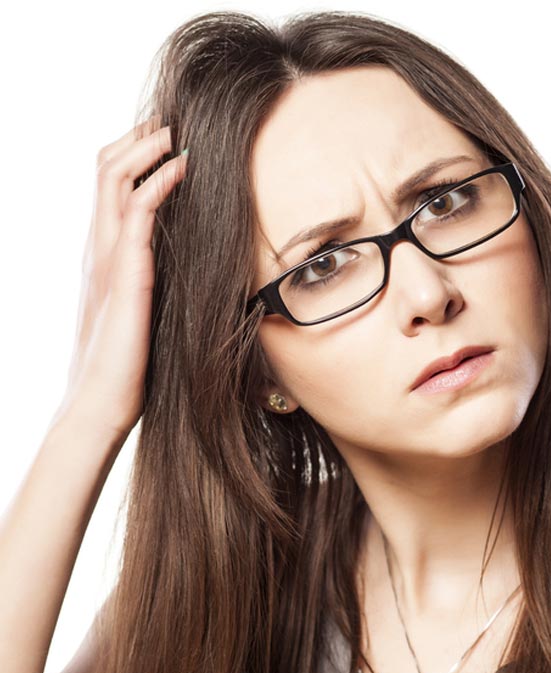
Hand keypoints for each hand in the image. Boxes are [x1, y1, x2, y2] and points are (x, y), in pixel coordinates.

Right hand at [55, 115, 186, 441]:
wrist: (100, 404)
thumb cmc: (124, 368)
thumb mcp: (140, 315)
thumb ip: (148, 286)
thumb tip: (177, 274)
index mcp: (102, 258)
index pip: (110, 190)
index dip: (133, 159)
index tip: (165, 141)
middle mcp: (98, 250)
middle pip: (106, 172)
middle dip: (137, 140)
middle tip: (169, 121)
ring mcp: (106, 260)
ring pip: (114, 181)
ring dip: (146, 148)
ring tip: (175, 128)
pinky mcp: (124, 275)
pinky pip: (138, 214)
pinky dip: (159, 183)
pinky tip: (182, 167)